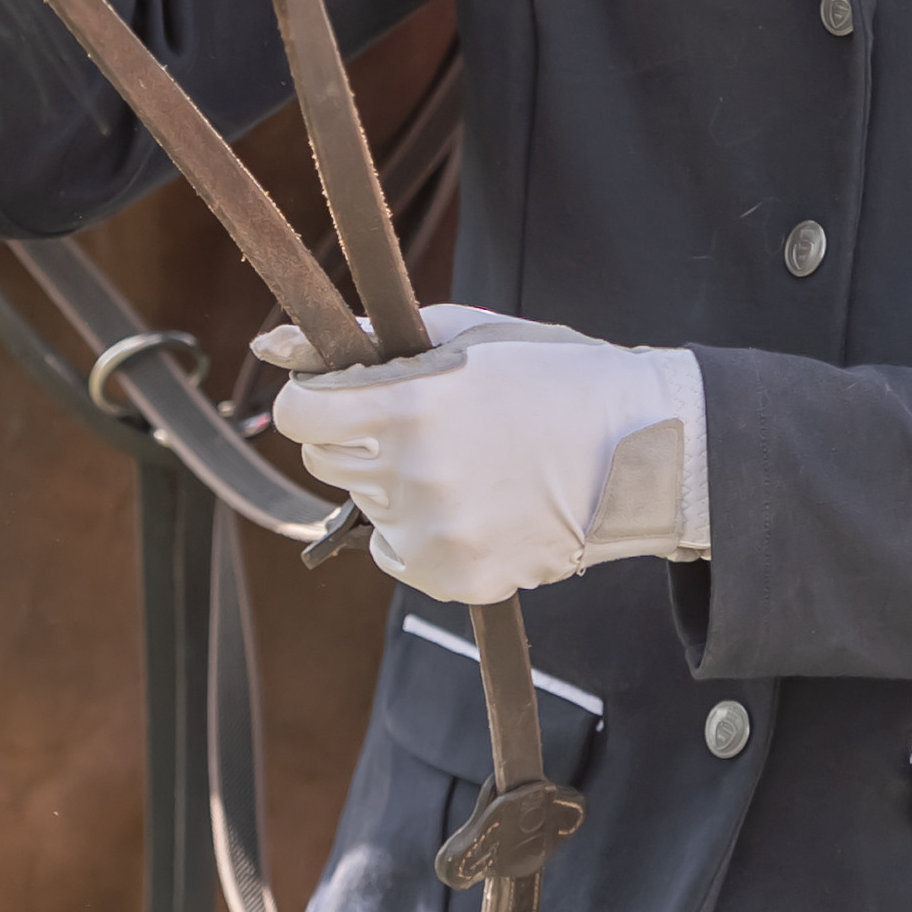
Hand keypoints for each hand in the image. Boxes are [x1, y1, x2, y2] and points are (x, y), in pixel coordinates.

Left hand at [261, 304, 706, 602]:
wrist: (638, 449)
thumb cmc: (553, 377)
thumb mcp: (464, 334)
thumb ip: (370, 340)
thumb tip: (274, 341)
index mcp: (412, 405)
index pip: (300, 415)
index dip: (311, 400)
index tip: (334, 396)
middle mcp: (415, 474)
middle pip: (327, 462)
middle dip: (357, 438)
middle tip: (418, 422)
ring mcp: (436, 533)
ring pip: (365, 508)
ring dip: (394, 484)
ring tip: (463, 461)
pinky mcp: (457, 577)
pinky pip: (397, 555)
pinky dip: (419, 532)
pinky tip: (472, 502)